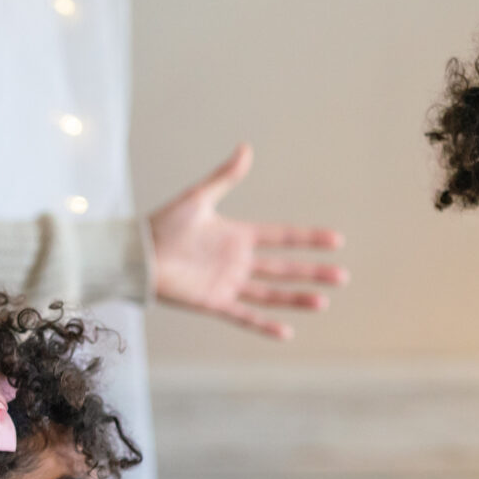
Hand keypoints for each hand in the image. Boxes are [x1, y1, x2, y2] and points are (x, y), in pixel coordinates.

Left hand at [146, 143, 344, 339]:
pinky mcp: (214, 303)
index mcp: (238, 235)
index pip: (282, 237)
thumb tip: (246, 147)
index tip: (337, 240)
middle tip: (342, 276)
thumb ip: (225, 177)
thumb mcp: (198, 198)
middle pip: (284, 268)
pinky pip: (244, 316)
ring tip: (323, 302)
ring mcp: (228, 284)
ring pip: (271, 294)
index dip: (308, 239)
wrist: (137, 255)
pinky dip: (264, 325)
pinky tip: (287, 332)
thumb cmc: (163, 225)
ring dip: (296, 298)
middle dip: (313, 272)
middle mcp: (238, 261)